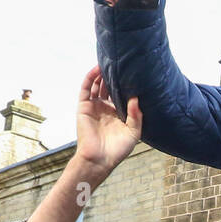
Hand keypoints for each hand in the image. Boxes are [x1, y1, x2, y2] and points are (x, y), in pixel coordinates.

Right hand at [74, 65, 141, 179]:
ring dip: (102, 74)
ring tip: (109, 62)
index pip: (121, 94)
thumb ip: (136, 115)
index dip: (126, 84)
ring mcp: (94, 106)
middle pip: (109, 87)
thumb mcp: (134, 132)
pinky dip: (90, 77)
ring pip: (97, 85)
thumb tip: (136, 97)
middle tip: (122, 64)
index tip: (134, 72)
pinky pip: (86, 88)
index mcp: (117, 113)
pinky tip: (97, 68)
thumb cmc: (117, 150)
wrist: (100, 159)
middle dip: (114, 76)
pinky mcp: (84, 106)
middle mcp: (105, 108)